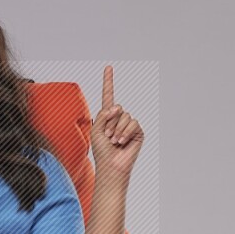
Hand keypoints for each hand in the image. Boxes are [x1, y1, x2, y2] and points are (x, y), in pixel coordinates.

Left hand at [90, 65, 143, 179]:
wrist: (111, 166)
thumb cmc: (101, 151)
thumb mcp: (95, 130)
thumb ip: (102, 114)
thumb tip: (118, 107)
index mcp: (106, 116)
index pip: (108, 95)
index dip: (108, 81)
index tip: (108, 67)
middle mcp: (118, 118)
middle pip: (117, 108)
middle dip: (110, 122)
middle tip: (108, 137)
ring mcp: (129, 124)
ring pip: (125, 116)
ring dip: (117, 129)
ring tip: (114, 142)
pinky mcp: (138, 131)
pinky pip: (133, 123)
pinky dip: (126, 132)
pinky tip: (122, 142)